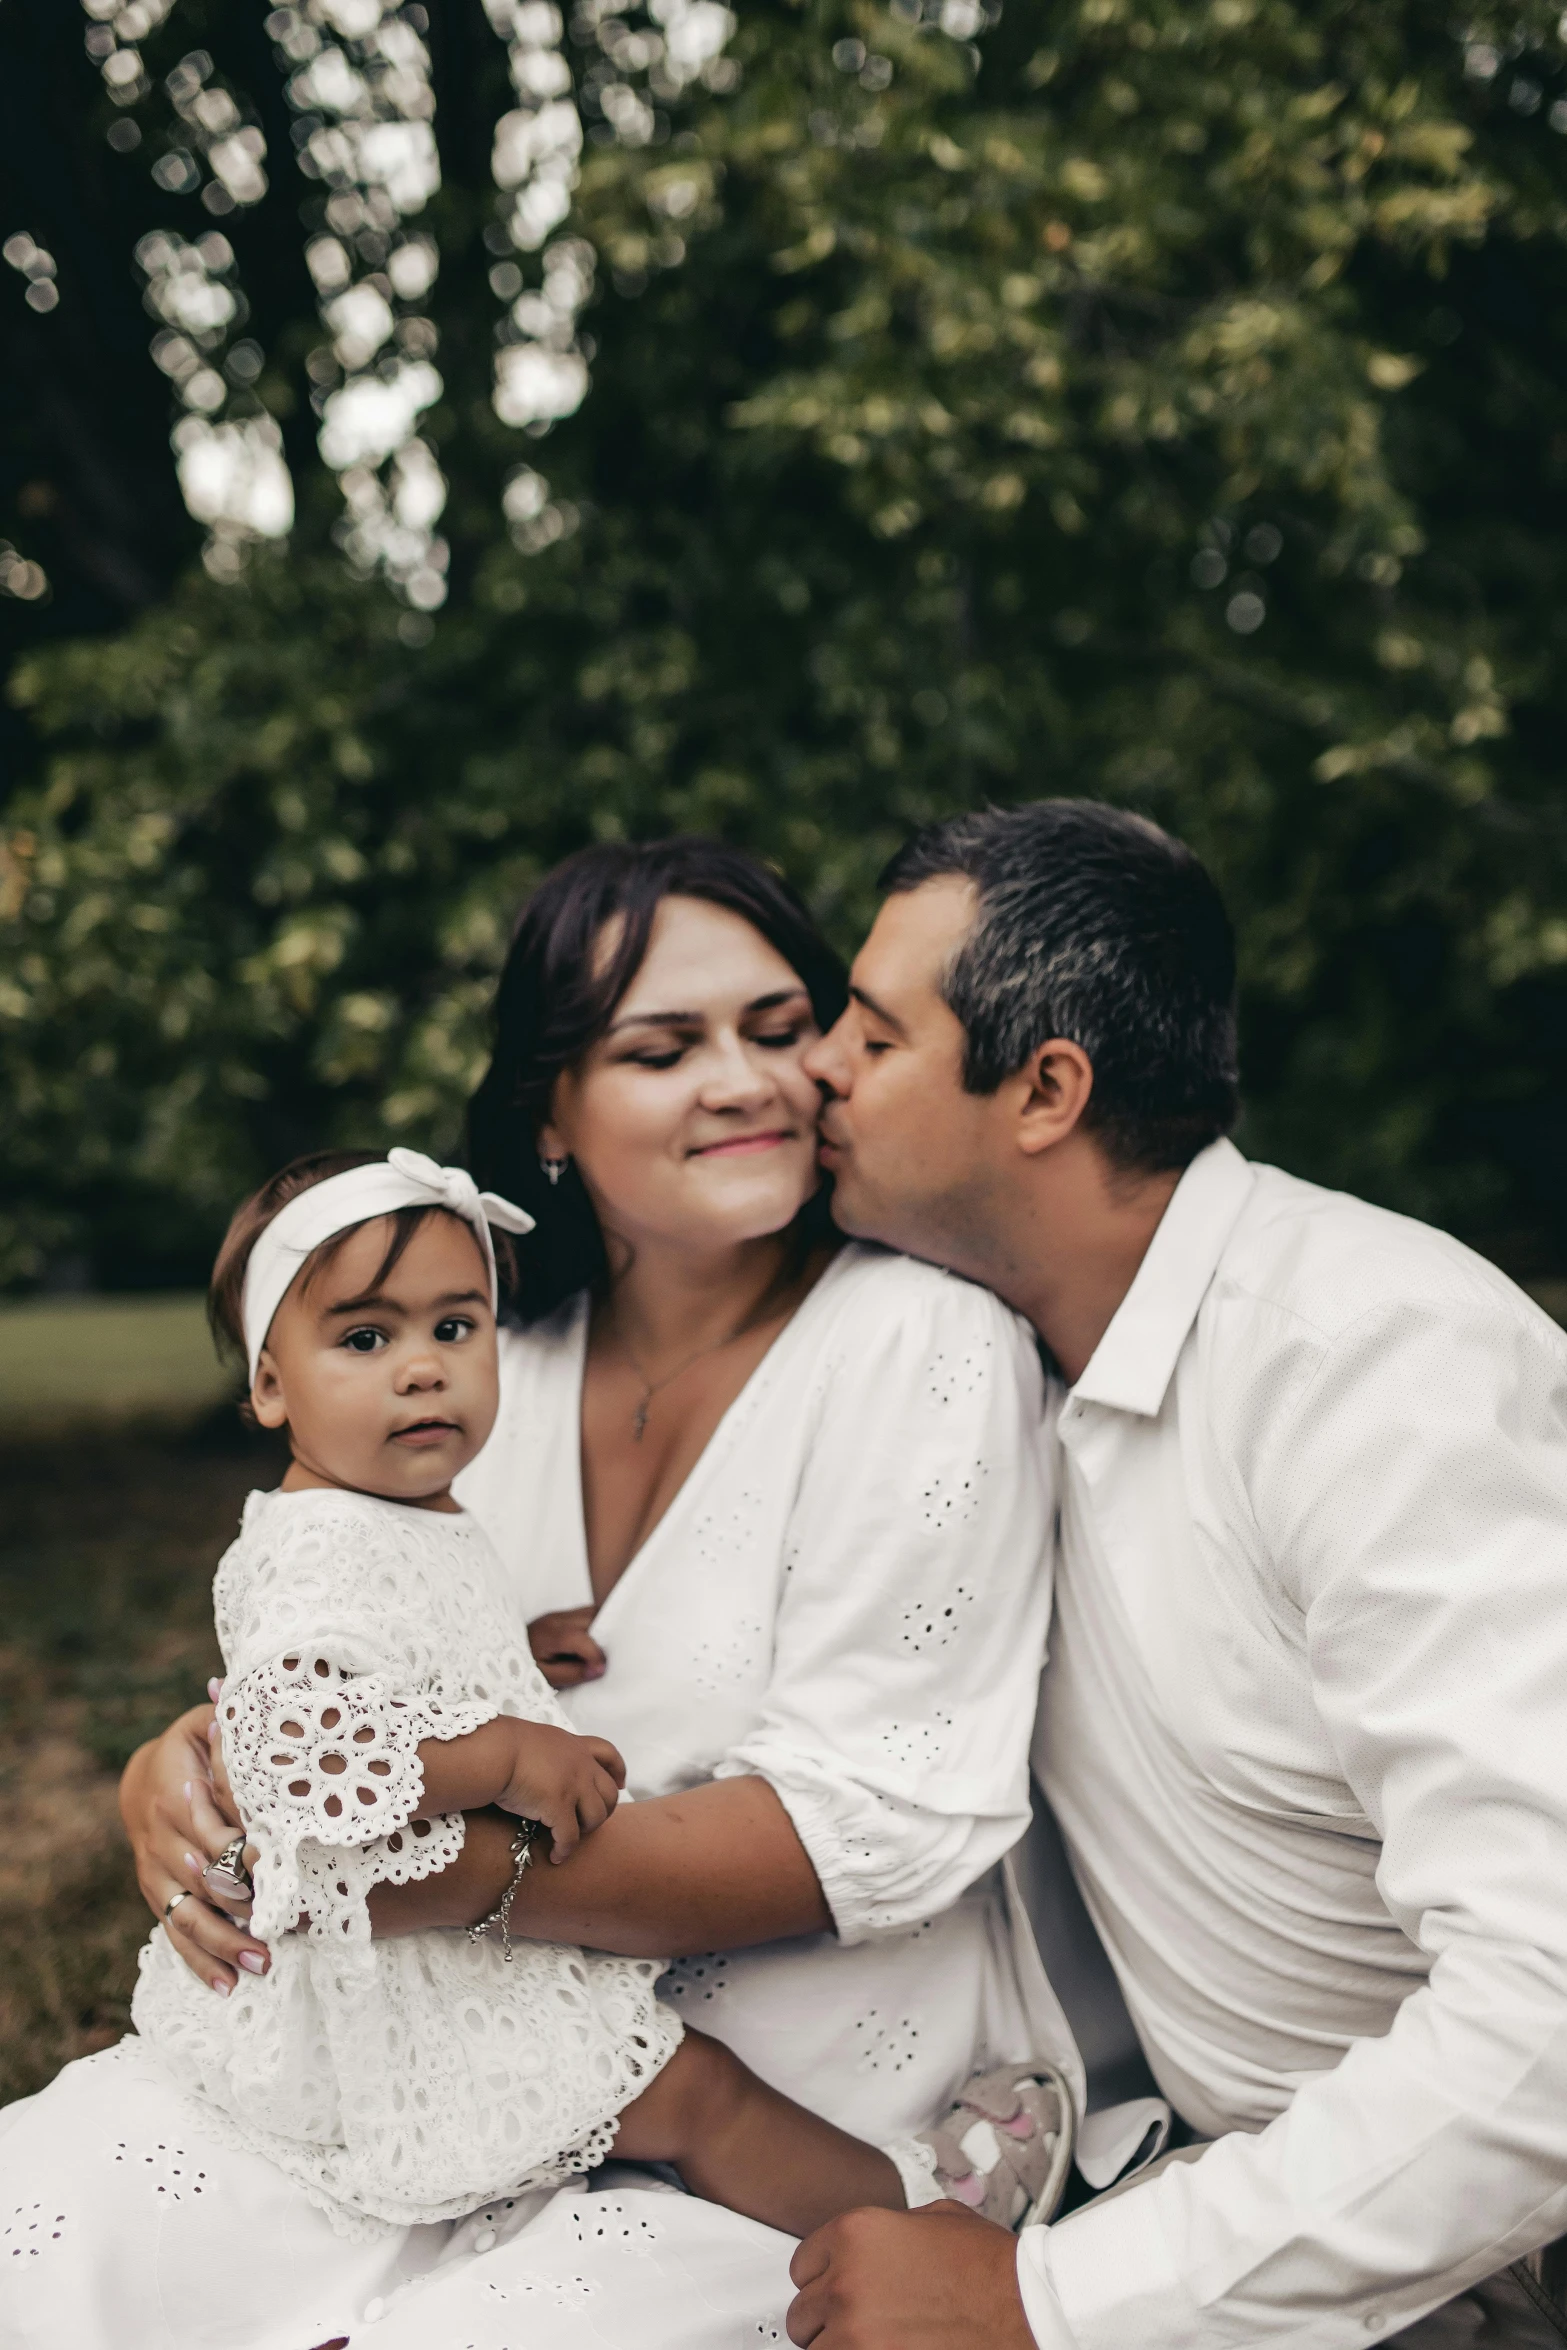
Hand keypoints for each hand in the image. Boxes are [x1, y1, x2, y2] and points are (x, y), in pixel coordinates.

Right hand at [118, 1689, 270, 1996]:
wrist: (145, 1776)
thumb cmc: (195, 1745)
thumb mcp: (208, 1724)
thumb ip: (231, 1723)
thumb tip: (237, 1696)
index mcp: (176, 1793)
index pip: (210, 1829)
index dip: (241, 1851)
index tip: (275, 1869)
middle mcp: (161, 1840)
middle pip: (201, 1881)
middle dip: (240, 1907)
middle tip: (279, 1931)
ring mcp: (157, 1873)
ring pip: (188, 1916)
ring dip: (225, 1944)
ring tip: (263, 1967)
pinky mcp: (159, 1896)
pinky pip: (176, 1934)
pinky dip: (201, 1962)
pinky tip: (229, 1987)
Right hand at [497, 1720, 625, 1861]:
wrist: (494, 1751)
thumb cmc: (503, 1746)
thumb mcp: (535, 1740)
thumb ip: (548, 1753)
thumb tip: (540, 1766)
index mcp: (573, 1745)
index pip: (607, 1753)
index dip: (617, 1770)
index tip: (621, 1783)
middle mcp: (580, 1764)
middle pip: (609, 1792)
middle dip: (605, 1810)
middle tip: (589, 1823)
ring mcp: (573, 1785)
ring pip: (596, 1816)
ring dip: (586, 1830)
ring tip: (569, 1839)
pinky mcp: (559, 1806)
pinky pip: (570, 1837)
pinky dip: (565, 1850)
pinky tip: (556, 1857)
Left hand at [528, 1605, 606, 1688]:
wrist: (504, 1650)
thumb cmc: (523, 1667)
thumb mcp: (544, 1678)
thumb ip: (571, 1673)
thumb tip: (598, 1669)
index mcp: (548, 1635)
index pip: (578, 1638)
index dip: (595, 1654)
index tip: (601, 1670)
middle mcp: (556, 1618)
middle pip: (591, 1619)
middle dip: (605, 1639)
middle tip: (607, 1660)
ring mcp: (561, 1613)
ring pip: (593, 1612)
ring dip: (604, 1628)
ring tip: (606, 1650)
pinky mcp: (564, 1614)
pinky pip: (588, 1613)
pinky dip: (598, 1624)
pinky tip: (598, 1640)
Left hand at [787, 2204, 1032, 2349]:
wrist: (1027, 2310)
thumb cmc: (991, 2268)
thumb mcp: (936, 2219)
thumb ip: (890, 2229)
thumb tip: (871, 2247)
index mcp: (856, 2232)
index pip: (803, 2266)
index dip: (826, 2280)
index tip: (842, 2292)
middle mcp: (846, 2281)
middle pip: (804, 2315)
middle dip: (830, 2320)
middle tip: (866, 2324)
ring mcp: (855, 2333)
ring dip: (841, 2349)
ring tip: (880, 2342)